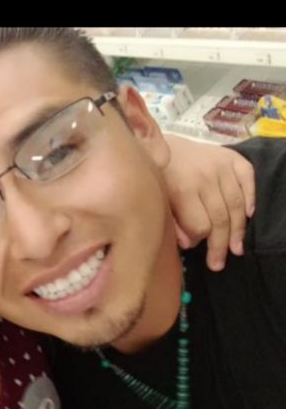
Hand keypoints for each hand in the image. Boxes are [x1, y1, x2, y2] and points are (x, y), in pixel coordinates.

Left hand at [163, 135, 254, 271]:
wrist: (160, 144)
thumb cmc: (157, 178)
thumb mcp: (157, 202)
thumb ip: (173, 224)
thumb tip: (190, 245)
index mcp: (182, 189)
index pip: (200, 226)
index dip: (199, 240)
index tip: (196, 247)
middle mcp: (205, 177)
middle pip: (220, 218)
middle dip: (221, 245)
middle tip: (219, 264)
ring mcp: (220, 165)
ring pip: (236, 203)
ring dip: (238, 229)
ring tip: (236, 249)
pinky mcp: (232, 157)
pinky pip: (248, 178)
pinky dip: (251, 197)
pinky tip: (248, 215)